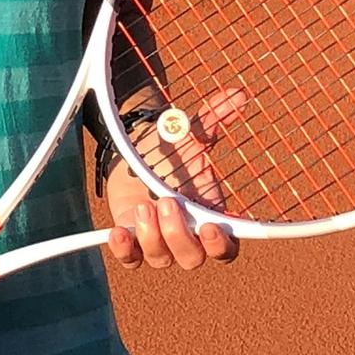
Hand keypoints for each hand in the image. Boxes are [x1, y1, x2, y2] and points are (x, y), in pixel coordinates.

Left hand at [106, 89, 244, 271]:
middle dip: (179, 234)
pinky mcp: (132, 240)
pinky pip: (130, 259)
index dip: (221, 245)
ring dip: (152, 236)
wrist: (138, 151)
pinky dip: (124, 250)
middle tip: (167, 201)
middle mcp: (187, 236)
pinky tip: (117, 233)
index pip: (225, 249)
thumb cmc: (174, 149)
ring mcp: (159, 241)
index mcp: (211, 217)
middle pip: (191, 258)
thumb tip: (238, 95)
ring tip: (144, 205)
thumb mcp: (193, 133)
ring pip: (160, 258)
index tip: (211, 227)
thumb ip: (216, 117)